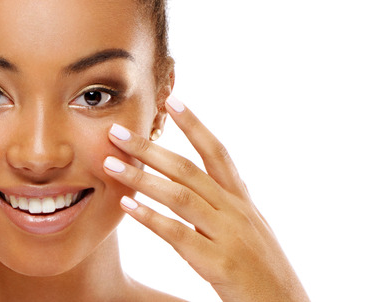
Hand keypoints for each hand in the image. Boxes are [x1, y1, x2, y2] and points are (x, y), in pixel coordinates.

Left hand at [102, 96, 308, 301]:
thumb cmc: (263, 272)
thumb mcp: (248, 230)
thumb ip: (223, 207)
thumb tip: (195, 187)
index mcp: (242, 201)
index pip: (217, 152)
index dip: (195, 124)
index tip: (172, 100)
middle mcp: (236, 211)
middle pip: (188, 169)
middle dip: (150, 148)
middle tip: (117, 131)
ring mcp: (228, 235)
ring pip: (180, 196)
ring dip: (142, 177)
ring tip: (110, 164)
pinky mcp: (219, 263)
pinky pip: (179, 234)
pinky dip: (151, 217)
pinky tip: (127, 206)